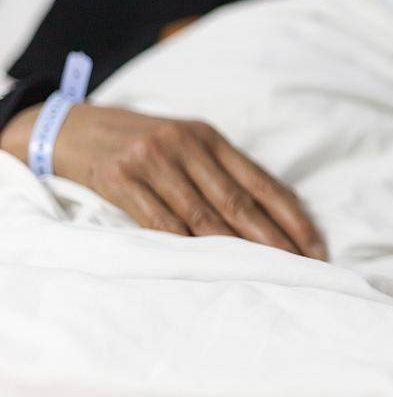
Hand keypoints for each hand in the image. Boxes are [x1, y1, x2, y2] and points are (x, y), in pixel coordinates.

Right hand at [1, 103, 325, 259]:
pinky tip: (205, 264)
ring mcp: (153, 160)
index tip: (315, 245)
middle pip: (238, 200)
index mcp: (209, 137)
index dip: (291, 215)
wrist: (71, 127)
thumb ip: (220, 170)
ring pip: (202, 214)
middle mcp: (187, 144)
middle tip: (301, 266)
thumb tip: (270, 209)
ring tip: (263, 272)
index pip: (260, 181)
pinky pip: (158, 219)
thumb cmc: (139, 142)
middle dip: (274, 237)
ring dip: (235, 248)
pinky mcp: (120, 176)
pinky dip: (183, 244)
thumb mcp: (183, 143)